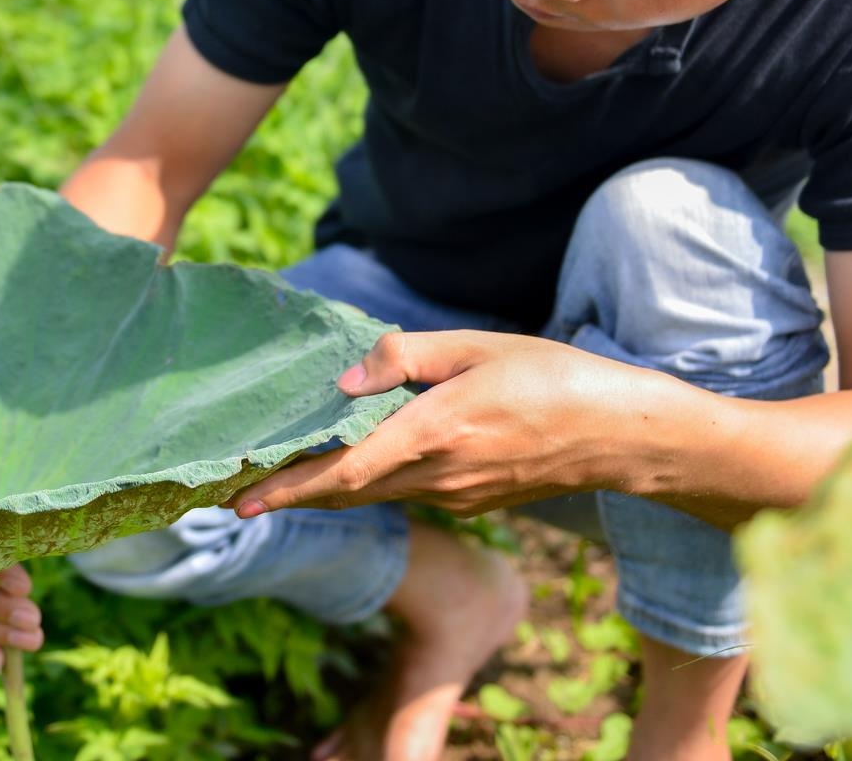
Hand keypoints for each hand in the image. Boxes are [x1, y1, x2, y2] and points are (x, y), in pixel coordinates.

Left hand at [225, 329, 681, 517]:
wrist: (619, 435)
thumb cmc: (551, 377)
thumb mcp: (476, 348)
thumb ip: (405, 357)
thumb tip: (344, 380)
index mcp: (434, 433)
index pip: (343, 472)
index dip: (287, 488)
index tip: (240, 501)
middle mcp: (439, 477)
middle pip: (347, 494)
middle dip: (289, 495)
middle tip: (233, 494)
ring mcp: (457, 497)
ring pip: (375, 495)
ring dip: (326, 490)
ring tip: (276, 477)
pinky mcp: (473, 502)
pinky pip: (409, 492)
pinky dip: (371, 483)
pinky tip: (354, 463)